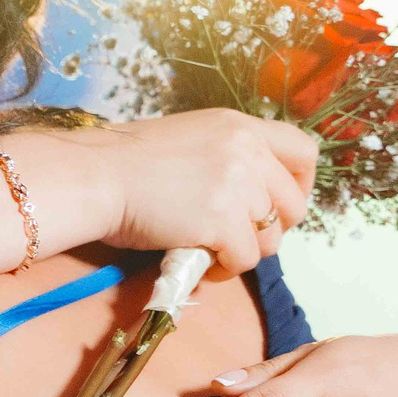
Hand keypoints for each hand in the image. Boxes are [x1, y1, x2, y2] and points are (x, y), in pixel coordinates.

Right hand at [90, 109, 317, 275]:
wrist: (94, 176)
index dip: (299, 185)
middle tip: (239, 239)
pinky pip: (244, 260)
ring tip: (213, 253)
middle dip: (271, 230)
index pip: (303, 151)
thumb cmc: (125, 164)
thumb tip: (245, 195)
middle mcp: (247, 149)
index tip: (278, 205)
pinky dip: (225, 270)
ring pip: (270, 238)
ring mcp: (238, 185)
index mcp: (239, 126)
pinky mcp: (223, 220)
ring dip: (245, 252)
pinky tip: (202, 264)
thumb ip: (225, 157)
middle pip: (292, 204)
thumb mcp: (189, 140)